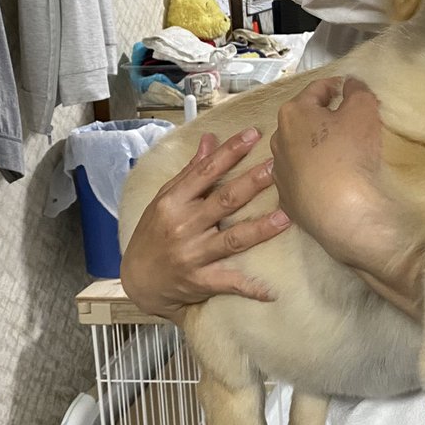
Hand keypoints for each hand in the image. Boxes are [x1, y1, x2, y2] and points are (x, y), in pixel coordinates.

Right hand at [120, 128, 291, 322]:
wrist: (137, 281)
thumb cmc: (153, 233)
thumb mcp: (164, 199)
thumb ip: (190, 172)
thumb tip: (210, 139)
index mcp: (173, 201)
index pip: (205, 171)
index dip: (230, 152)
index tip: (253, 134)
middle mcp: (183, 226)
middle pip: (224, 201)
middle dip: (252, 183)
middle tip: (278, 167)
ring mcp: (192, 255)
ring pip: (233, 239)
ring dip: (261, 229)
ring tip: (286, 216)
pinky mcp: (200, 281)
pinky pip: (229, 283)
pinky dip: (250, 287)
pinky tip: (273, 290)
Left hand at [271, 77, 422, 317]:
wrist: (343, 213)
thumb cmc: (351, 153)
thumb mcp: (364, 110)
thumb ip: (357, 90)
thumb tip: (350, 83)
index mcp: (293, 113)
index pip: (317, 89)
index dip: (337, 86)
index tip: (351, 90)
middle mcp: (278, 140)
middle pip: (304, 120)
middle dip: (324, 118)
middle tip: (349, 122)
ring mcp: (280, 173)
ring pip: (299, 150)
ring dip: (315, 147)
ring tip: (339, 153)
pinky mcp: (287, 201)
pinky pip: (302, 179)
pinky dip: (314, 174)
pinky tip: (330, 180)